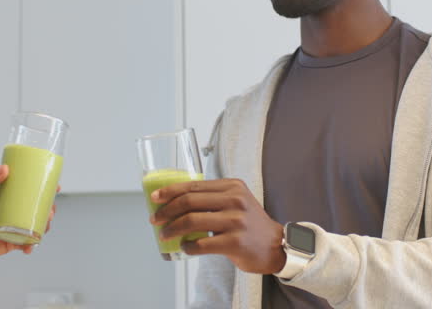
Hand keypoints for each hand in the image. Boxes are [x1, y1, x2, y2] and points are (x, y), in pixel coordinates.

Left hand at [0, 165, 58, 262]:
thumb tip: (5, 169)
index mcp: (6, 195)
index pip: (28, 188)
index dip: (44, 187)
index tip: (55, 186)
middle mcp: (12, 209)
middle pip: (37, 207)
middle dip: (48, 208)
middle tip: (50, 210)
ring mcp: (13, 225)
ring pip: (35, 224)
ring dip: (44, 225)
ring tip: (43, 226)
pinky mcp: (11, 241)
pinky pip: (26, 242)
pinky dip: (31, 245)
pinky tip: (30, 246)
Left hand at [149, 178, 284, 273]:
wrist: (275, 246)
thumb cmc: (249, 224)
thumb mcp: (236, 201)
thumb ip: (212, 197)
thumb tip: (175, 201)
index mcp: (232, 186)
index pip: (194, 185)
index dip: (170, 191)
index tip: (155, 198)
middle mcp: (235, 200)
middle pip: (190, 201)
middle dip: (167, 210)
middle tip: (155, 219)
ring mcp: (236, 221)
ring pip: (192, 221)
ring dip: (172, 229)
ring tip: (165, 234)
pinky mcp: (235, 242)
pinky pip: (201, 244)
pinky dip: (187, 246)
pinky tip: (184, 247)